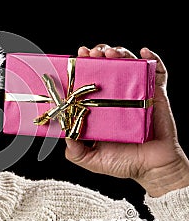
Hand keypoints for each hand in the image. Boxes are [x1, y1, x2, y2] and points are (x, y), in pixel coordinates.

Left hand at [64, 44, 188, 196]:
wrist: (154, 168)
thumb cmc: (124, 162)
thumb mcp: (92, 159)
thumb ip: (75, 151)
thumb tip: (64, 135)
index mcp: (99, 107)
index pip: (88, 80)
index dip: (81, 67)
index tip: (76, 58)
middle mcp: (116, 97)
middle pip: (107, 66)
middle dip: (98, 55)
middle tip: (92, 53)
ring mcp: (136, 93)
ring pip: (128, 64)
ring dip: (119, 53)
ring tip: (111, 53)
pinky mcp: (155, 94)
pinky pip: (157, 72)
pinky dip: (152, 59)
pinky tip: (145, 53)